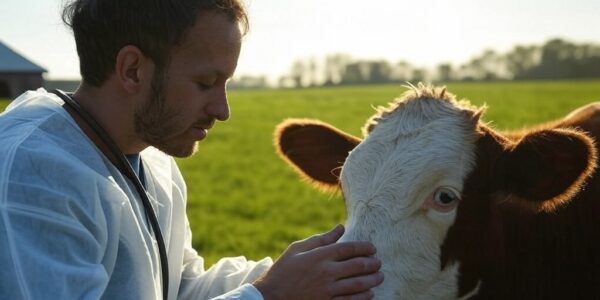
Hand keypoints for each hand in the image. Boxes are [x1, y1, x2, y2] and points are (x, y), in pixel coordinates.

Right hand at [253, 224, 383, 299]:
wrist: (270, 297)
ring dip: (373, 280)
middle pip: (358, 266)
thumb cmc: (283, 270)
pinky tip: (369, 293)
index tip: (373, 248)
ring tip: (379, 277)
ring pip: (358, 285)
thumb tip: (340, 228)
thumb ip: (321, 239)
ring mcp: (327, 290)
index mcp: (319, 256)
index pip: (349, 249)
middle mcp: (326, 272)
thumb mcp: (298, 249)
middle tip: (379, 263)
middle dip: (372, 264)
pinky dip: (363, 297)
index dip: (365, 247)